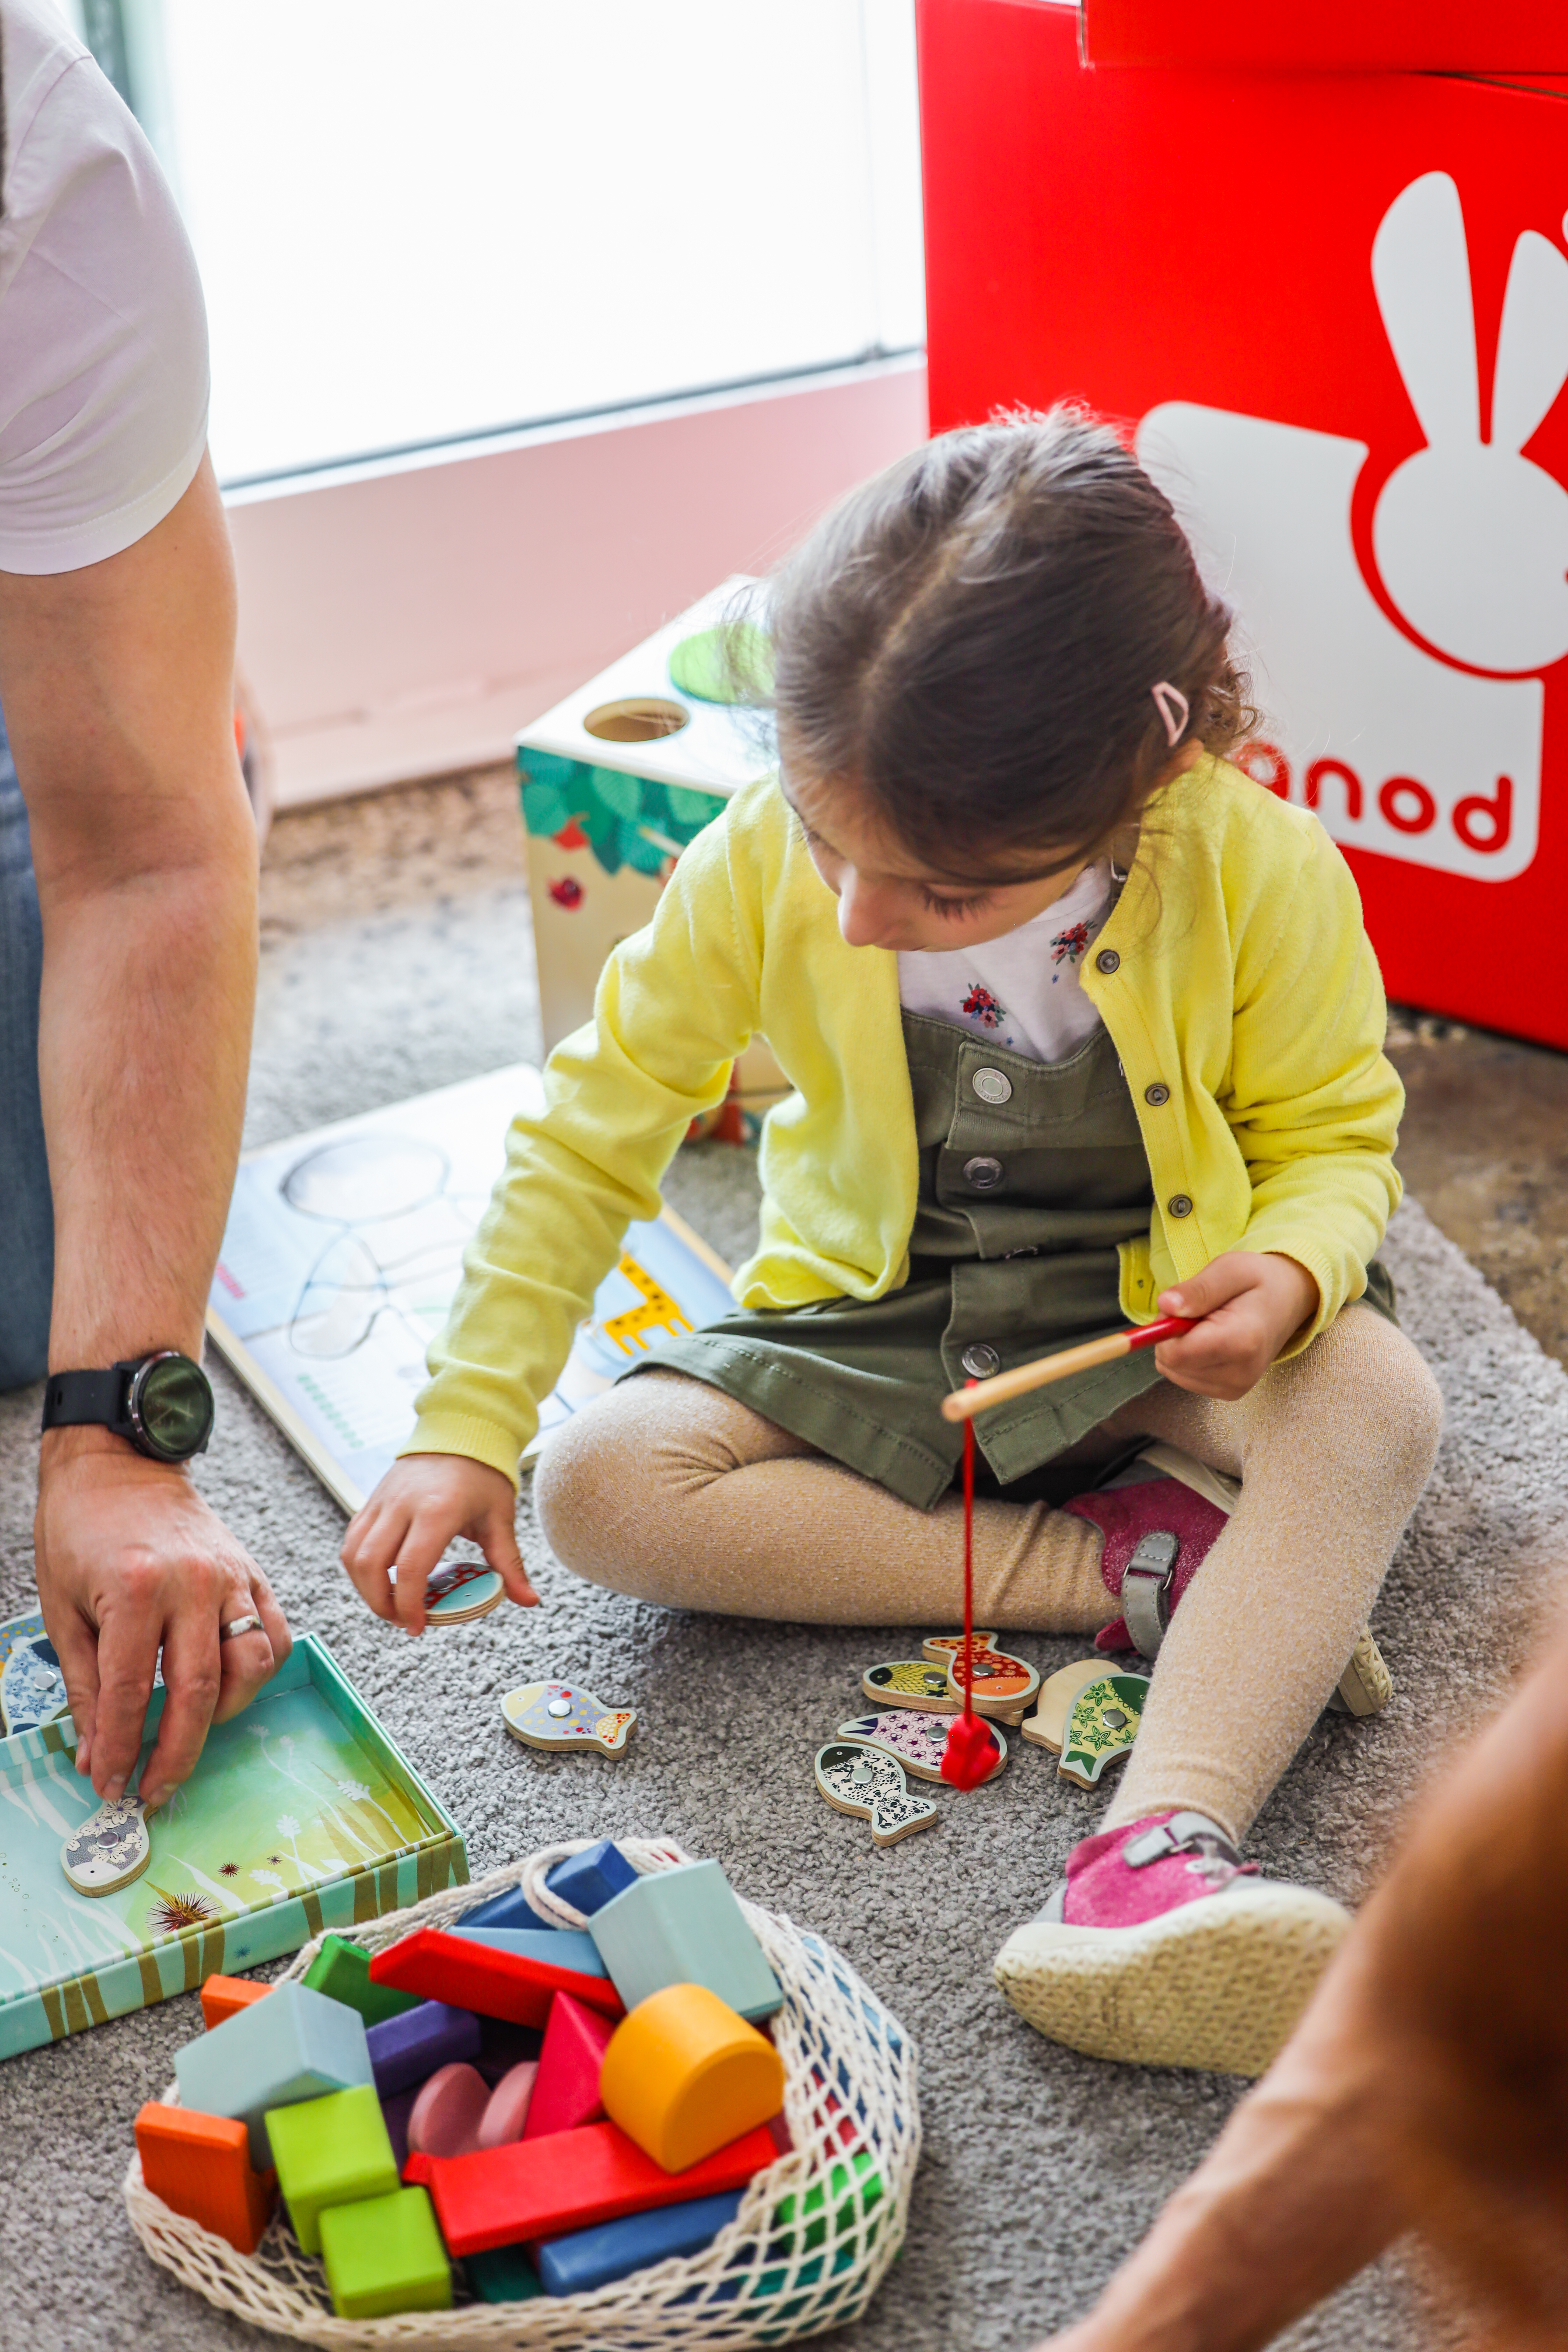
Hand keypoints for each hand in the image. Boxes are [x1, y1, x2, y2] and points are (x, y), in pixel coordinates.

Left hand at [34, 1428, 288, 1810]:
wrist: (118, 1465)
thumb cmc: (79, 1532)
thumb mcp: (61, 1610)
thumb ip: (85, 1686)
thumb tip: (97, 1753)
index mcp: (134, 1588)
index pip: (132, 1692)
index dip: (122, 1749)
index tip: (112, 1786)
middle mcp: (191, 1583)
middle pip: (197, 1692)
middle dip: (175, 1753)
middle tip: (154, 1789)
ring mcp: (230, 1576)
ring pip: (248, 1668)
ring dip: (221, 1715)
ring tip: (189, 1730)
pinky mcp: (251, 1572)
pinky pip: (274, 1635)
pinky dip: (259, 1672)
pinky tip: (227, 1688)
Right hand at [341, 1453, 538, 1633]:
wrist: (460, 1431)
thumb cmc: (483, 1476)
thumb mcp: (500, 1518)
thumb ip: (509, 1563)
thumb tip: (529, 1601)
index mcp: (438, 1510)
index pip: (411, 1567)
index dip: (409, 1604)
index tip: (417, 1627)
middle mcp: (403, 1505)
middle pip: (371, 1565)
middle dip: (381, 1603)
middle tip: (402, 1621)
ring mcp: (382, 1501)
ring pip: (353, 1553)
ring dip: (365, 1587)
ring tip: (390, 1604)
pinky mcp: (371, 1500)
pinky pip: (353, 1539)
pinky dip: (359, 1566)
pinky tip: (381, 1579)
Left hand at [1153, 1251, 1318, 1400]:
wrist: (1291, 1299)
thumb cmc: (1260, 1280)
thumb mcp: (1230, 1269)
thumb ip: (1198, 1289)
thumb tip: (1165, 1305)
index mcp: (1242, 1342)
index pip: (1175, 1353)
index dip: (1166, 1326)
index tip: (1184, 1305)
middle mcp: (1239, 1373)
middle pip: (1171, 1363)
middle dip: (1171, 1334)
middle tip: (1198, 1310)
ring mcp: (1235, 1388)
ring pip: (1173, 1371)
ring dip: (1179, 1345)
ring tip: (1208, 1323)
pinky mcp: (1230, 1392)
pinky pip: (1184, 1377)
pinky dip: (1188, 1357)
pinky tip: (1211, 1340)